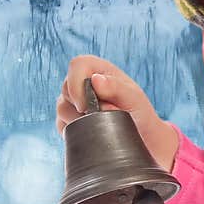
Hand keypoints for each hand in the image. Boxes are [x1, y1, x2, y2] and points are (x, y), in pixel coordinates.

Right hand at [55, 55, 178, 171]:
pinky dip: (75, 132)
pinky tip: (92, 133)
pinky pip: (62, 126)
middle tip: (102, 117)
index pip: (77, 65)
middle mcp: (83, 83)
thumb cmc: (139, 113)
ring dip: (80, 121)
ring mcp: (74, 102)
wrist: (141, 138)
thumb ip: (116, 87)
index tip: (86, 105)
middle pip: (66, 88)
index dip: (76, 83)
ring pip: (62, 109)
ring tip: (101, 126)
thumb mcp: (134, 99)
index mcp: (98, 69)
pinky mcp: (69, 121)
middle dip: (81, 106)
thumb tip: (95, 80)